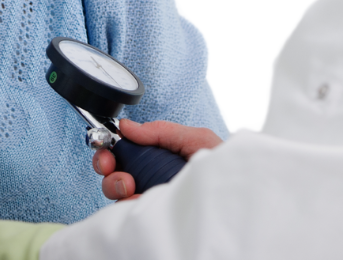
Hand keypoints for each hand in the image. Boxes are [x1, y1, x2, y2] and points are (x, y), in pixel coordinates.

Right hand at [92, 119, 222, 200]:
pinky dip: (129, 204)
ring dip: (116, 186)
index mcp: (159, 158)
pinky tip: (141, 199)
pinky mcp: (152, 215)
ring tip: (132, 186)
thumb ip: (161, 131)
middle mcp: (151, 178)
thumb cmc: (222, 166)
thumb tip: (127, 127)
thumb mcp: (195, 139)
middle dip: (106, 168)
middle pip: (114, 173)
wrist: (235, 194)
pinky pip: (128, 212)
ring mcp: (150, 198)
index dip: (109, 152)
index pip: (124, 153)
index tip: (106, 155)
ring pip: (116, 193)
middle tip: (111, 168)